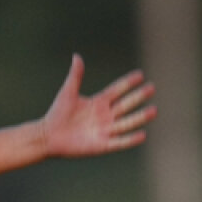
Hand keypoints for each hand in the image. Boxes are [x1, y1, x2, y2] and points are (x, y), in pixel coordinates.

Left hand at [41, 54, 156, 157]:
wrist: (47, 136)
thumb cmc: (56, 114)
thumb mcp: (68, 92)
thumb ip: (75, 75)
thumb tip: (76, 56)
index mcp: (99, 102)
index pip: (118, 90)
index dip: (128, 83)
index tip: (140, 75)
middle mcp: (105, 115)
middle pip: (126, 105)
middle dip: (138, 97)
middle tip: (152, 88)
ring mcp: (104, 130)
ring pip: (127, 123)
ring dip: (140, 118)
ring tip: (154, 110)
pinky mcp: (101, 145)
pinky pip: (119, 142)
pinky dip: (130, 140)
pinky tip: (142, 135)